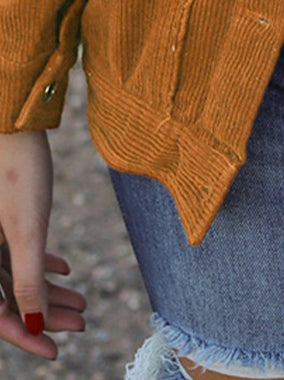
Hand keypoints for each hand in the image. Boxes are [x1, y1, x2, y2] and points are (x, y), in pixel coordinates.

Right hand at [0, 131, 86, 357]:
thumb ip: (26, 280)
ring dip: (48, 291)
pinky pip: (18, 253)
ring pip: (17, 276)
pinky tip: (65, 270)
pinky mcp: (1, 218)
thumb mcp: (26, 230)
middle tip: (82, 323)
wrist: (13, 125)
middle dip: (46, 314)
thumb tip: (37, 324)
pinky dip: (41, 265)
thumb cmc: (18, 173)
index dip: (27, 337)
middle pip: (9, 298)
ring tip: (83, 303)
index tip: (57, 351)